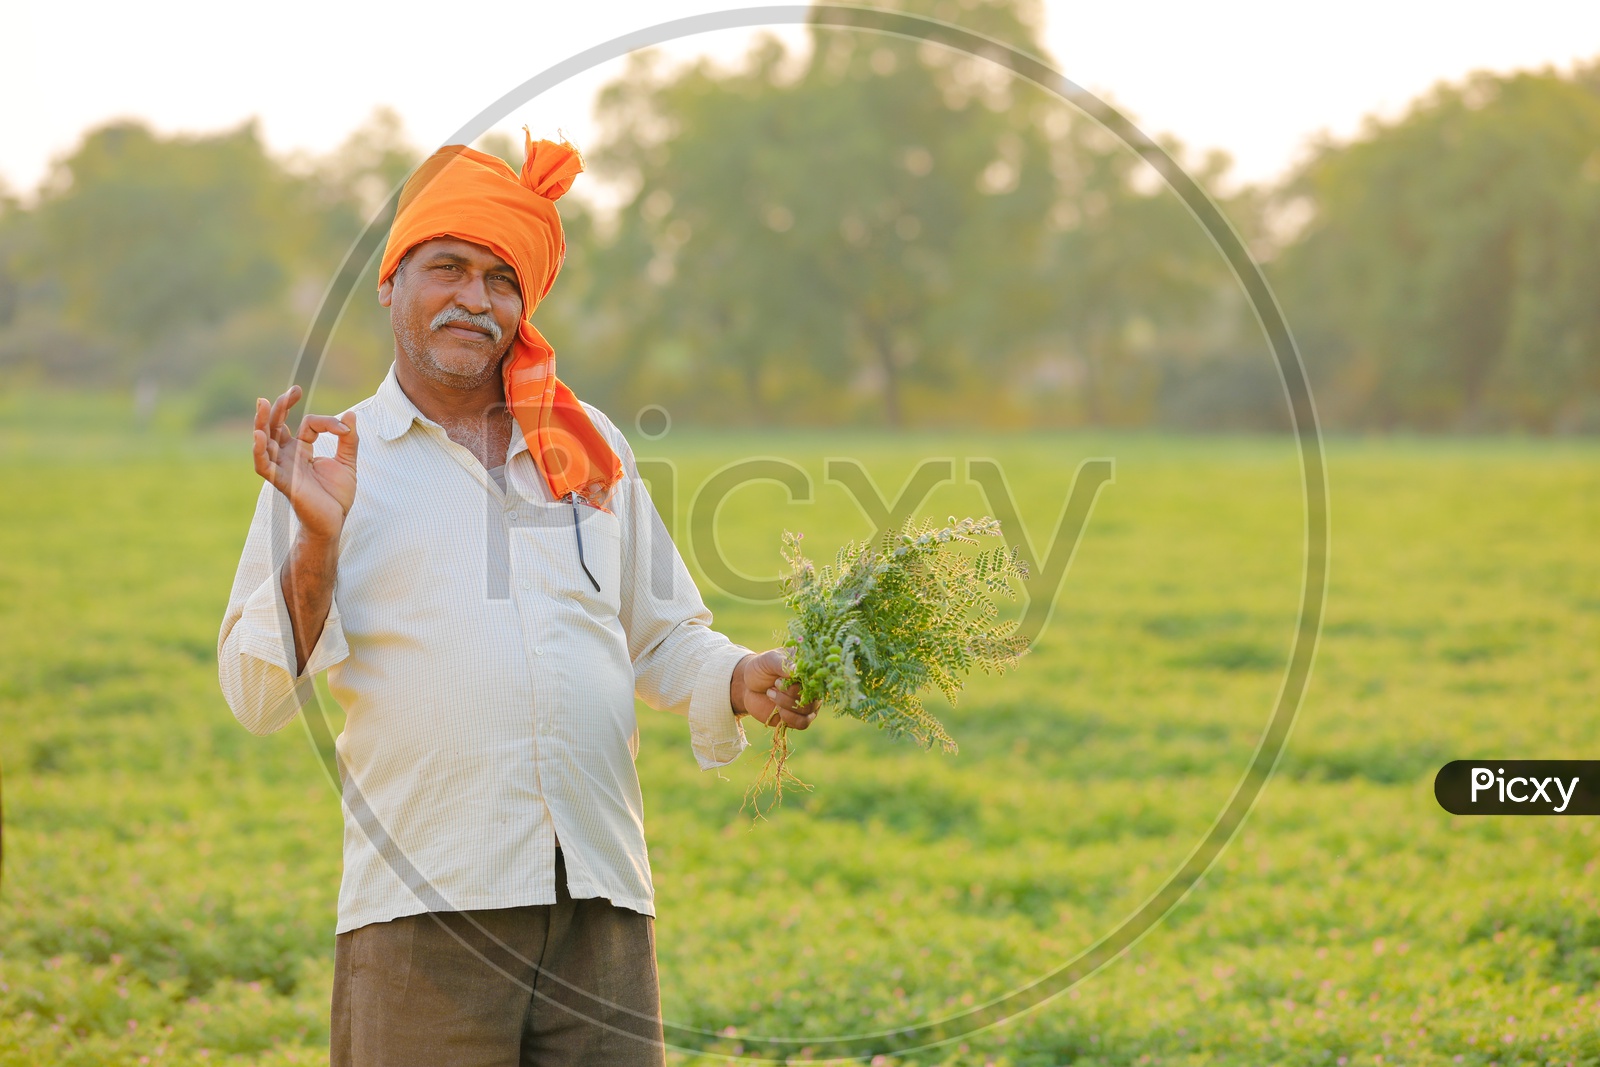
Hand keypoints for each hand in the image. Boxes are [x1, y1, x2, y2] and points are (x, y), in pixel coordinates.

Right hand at [253, 385, 358, 542]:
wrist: (334, 522)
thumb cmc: (336, 496)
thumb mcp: (347, 463)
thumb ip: (349, 440)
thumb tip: (350, 414)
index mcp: (302, 449)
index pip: (308, 424)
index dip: (327, 422)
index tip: (344, 430)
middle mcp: (288, 455)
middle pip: (276, 425)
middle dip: (281, 407)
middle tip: (292, 391)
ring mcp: (283, 468)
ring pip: (265, 441)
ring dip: (262, 422)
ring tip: (262, 403)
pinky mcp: (283, 482)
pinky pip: (264, 466)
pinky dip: (259, 452)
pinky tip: (259, 436)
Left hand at [731, 649, 818, 728]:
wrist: (748, 686)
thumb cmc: (761, 669)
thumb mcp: (769, 661)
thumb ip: (783, 664)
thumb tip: (797, 670)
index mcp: (809, 670)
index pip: (815, 677)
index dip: (798, 681)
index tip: (779, 679)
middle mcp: (812, 687)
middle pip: (812, 696)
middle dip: (789, 693)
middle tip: (774, 685)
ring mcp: (807, 703)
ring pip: (808, 710)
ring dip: (786, 704)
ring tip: (771, 695)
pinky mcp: (799, 717)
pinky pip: (802, 723)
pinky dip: (789, 718)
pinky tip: (777, 709)